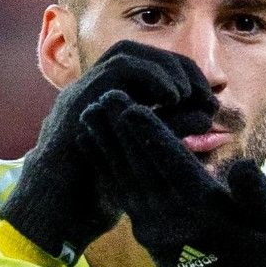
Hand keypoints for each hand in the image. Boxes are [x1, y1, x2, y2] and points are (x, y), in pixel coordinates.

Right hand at [0, 39, 218, 264]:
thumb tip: (206, 116)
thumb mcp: (146, 155)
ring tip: (187, 94)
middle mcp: (89, 91)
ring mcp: (80, 93)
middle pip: (137, 52)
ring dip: (164, 68)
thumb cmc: (102, 192)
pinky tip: (172, 98)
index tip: (206, 97)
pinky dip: (150, 76)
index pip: (144, 64)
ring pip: (125, 54)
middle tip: (204, 92)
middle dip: (177, 66)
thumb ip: (171, 132)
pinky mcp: (77, 103)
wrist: (59, 214)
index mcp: (103, 100)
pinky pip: (116, 72)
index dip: (179, 73)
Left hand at [80, 90, 265, 266]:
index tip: (131, 109)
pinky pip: (120, 192)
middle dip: (120, 131)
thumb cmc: (258, 256)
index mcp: (202, 209)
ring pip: (124, 177)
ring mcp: (151, 224)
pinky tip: (93, 147)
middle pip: (139, 166)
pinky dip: (106, 167)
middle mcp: (169, 216)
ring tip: (89, 114)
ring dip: (106, 145)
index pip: (171, 166)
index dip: (150, 136)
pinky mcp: (142, 230)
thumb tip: (244, 165)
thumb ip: (259, 196)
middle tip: (102, 96)